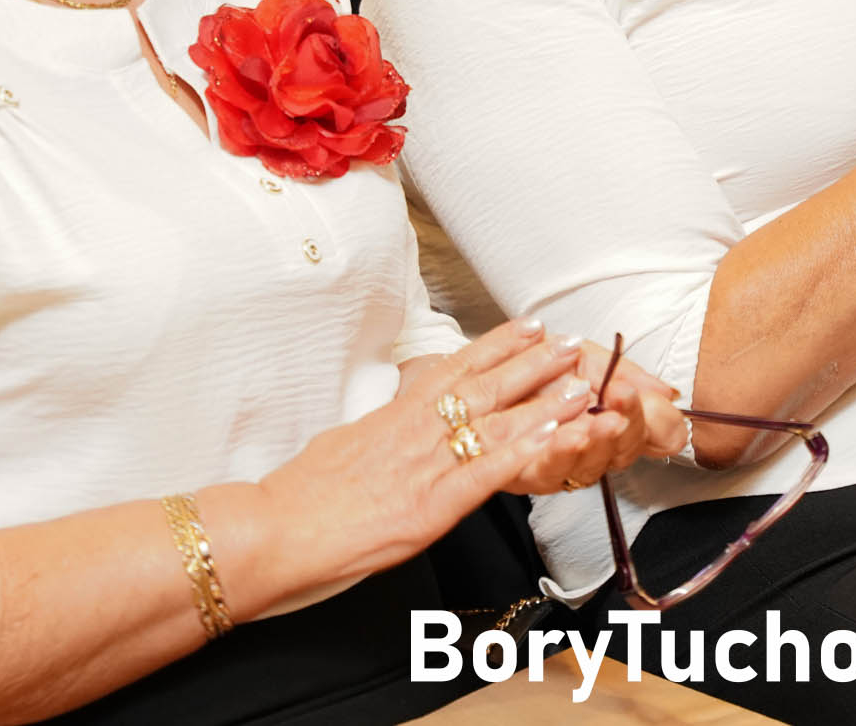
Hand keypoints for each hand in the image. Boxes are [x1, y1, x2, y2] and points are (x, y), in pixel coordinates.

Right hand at [253, 319, 676, 585]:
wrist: (276, 530)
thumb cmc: (303, 493)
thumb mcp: (347, 440)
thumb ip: (383, 427)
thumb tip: (398, 416)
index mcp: (397, 415)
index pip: (457, 369)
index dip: (498, 345)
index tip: (529, 325)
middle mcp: (417, 433)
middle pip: (486, 388)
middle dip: (534, 364)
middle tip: (571, 342)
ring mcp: (427, 468)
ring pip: (496, 426)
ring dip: (543, 403)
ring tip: (580, 384)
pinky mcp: (431, 508)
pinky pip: (485, 475)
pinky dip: (520, 454)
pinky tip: (549, 440)